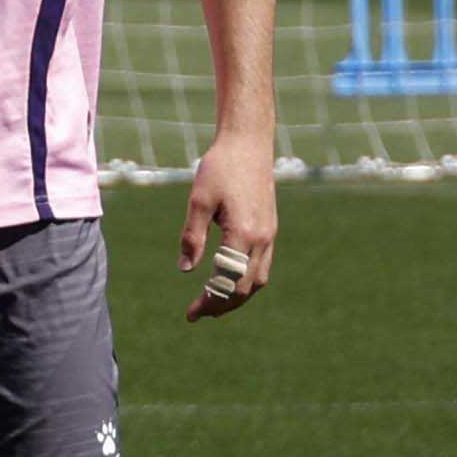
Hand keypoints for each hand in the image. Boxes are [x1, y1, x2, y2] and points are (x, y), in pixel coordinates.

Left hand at [178, 133, 278, 319]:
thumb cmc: (220, 167)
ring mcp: (270, 234)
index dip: (209, 302)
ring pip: (258, 280)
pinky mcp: (270, 228)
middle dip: (221, 305)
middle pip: (245, 288)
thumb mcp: (198, 201)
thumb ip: (192, 237)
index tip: (191, 313)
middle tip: (197, 312)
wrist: (248, 143)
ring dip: (236, 296)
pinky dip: (246, 281)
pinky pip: (263, 265)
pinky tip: (229, 280)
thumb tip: (186, 269)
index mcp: (243, 234)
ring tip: (213, 303)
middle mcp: (262, 239)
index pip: (226, 283)